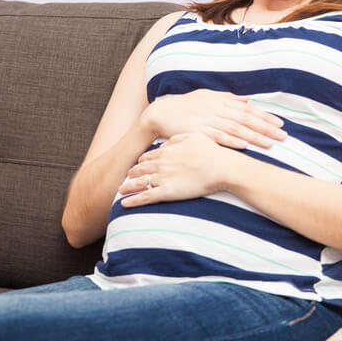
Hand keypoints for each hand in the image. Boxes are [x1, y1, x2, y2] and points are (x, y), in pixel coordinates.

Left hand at [118, 133, 236, 206]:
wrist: (221, 167)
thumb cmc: (212, 152)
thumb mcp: (194, 136)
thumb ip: (178, 138)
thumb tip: (167, 143)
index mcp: (167, 151)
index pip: (148, 157)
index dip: (142, 161)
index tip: (138, 164)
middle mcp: (161, 164)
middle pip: (140, 169)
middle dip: (132, 173)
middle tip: (126, 177)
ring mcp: (162, 178)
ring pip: (139, 183)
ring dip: (128, 187)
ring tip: (120, 190)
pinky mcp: (166, 193)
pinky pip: (144, 197)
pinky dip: (133, 201)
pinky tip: (124, 204)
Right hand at [142, 89, 285, 149]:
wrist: (160, 113)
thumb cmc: (184, 106)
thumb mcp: (206, 97)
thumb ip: (227, 99)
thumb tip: (247, 100)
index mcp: (220, 102)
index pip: (247, 110)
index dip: (264, 117)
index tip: (280, 124)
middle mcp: (216, 110)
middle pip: (246, 119)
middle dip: (266, 128)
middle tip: (283, 136)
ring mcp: (207, 121)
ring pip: (235, 129)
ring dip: (254, 136)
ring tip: (269, 143)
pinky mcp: (198, 132)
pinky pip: (218, 137)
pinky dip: (231, 141)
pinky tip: (244, 145)